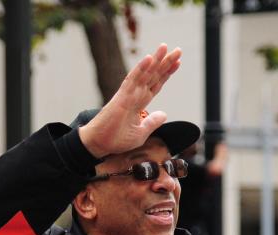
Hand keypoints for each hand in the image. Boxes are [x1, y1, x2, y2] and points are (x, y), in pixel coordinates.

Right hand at [79, 44, 182, 158]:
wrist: (99, 144)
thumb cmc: (116, 139)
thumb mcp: (140, 132)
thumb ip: (152, 122)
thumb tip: (164, 114)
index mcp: (139, 102)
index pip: (156, 84)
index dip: (166, 73)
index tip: (177, 62)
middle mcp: (134, 94)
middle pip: (153, 75)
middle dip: (166, 62)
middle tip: (178, 50)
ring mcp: (128, 94)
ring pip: (144, 73)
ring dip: (155, 60)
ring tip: (166, 47)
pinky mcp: (121, 97)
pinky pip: (132, 80)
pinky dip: (141, 69)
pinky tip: (149, 58)